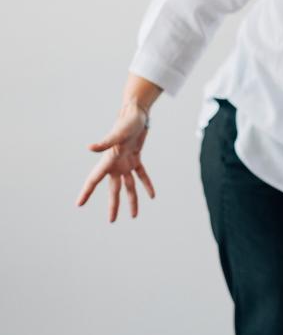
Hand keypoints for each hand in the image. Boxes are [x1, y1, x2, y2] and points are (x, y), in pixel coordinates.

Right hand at [77, 103, 155, 221]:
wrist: (136, 113)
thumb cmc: (126, 122)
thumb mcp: (117, 133)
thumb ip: (105, 142)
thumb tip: (90, 148)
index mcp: (108, 160)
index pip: (94, 180)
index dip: (86, 192)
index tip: (78, 204)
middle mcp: (115, 164)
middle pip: (113, 189)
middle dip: (113, 205)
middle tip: (112, 221)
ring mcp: (125, 162)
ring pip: (128, 186)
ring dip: (132, 199)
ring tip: (133, 215)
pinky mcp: (135, 157)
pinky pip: (141, 175)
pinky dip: (146, 184)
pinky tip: (152, 195)